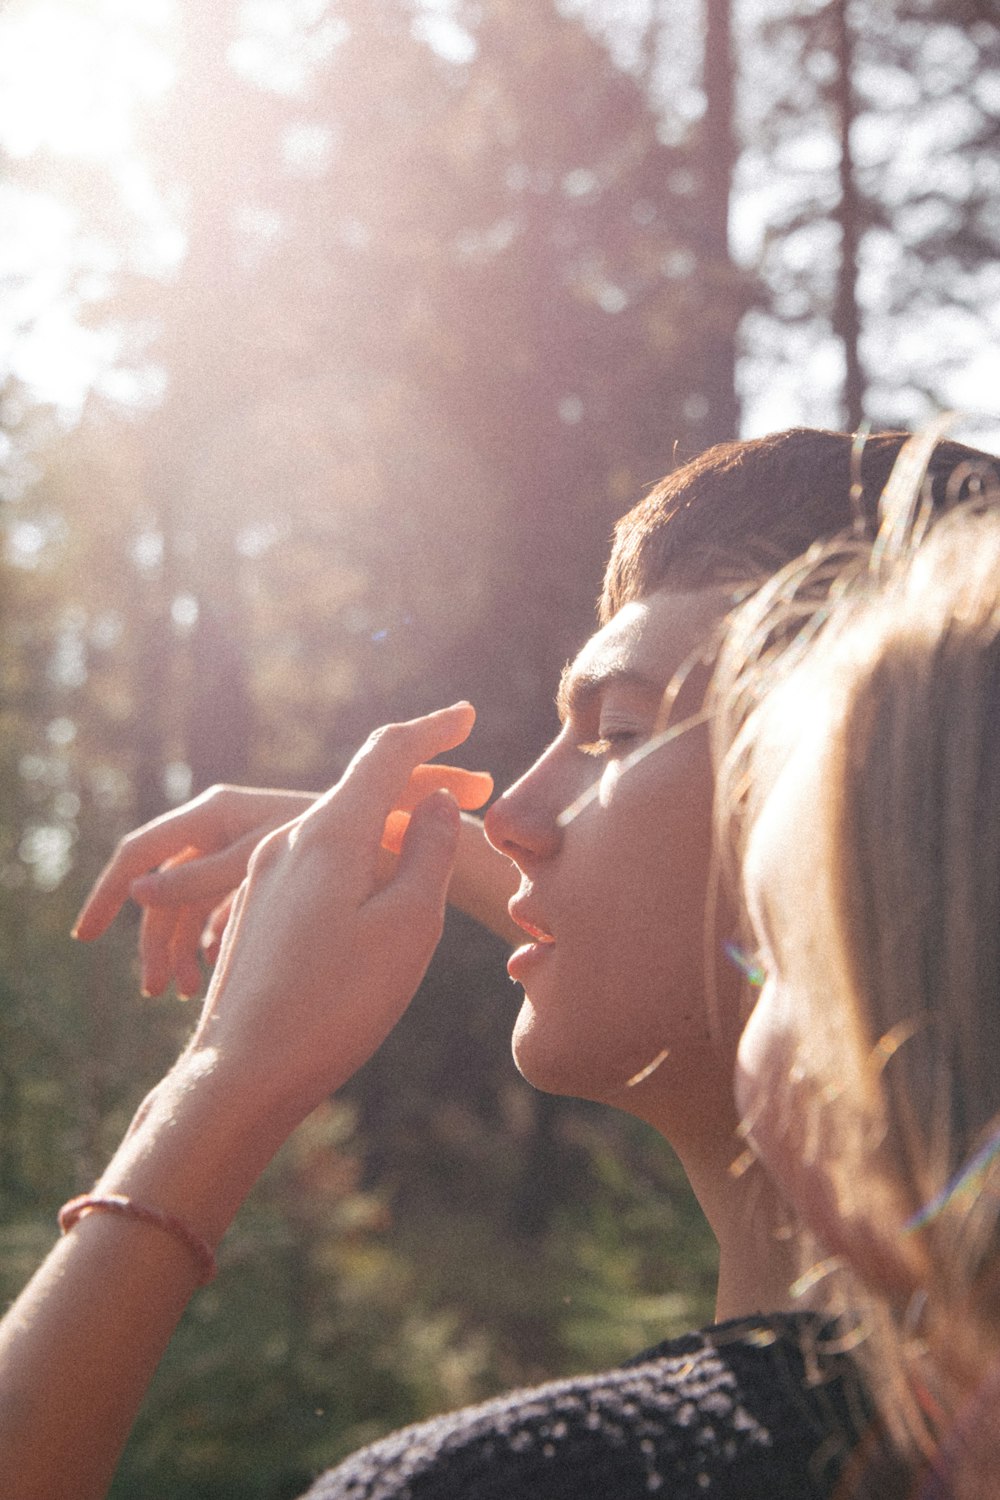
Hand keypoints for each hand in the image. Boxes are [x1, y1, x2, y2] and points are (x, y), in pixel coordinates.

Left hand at [187, 703, 475, 1116]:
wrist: (241, 1074)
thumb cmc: (335, 1005)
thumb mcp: (407, 927)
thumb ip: (428, 855)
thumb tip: (435, 805)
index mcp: (327, 835)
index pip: (386, 755)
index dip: (431, 730)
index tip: (467, 713)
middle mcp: (287, 843)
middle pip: (361, 791)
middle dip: (419, 786)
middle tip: (475, 793)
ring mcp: (263, 878)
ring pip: (338, 831)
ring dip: (388, 830)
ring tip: (431, 853)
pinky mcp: (256, 913)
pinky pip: (316, 865)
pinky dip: (358, 862)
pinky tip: (375, 899)